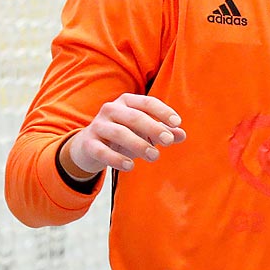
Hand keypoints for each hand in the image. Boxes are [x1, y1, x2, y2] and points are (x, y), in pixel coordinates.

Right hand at [62, 94, 185, 178]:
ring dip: (139, 144)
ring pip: (119, 133)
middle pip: (134, 116)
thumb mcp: (143, 132)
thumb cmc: (123, 136)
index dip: (162, 111)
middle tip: (168, 141)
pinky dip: (116, 159)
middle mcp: (111, 109)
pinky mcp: (88, 143)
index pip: (147, 102)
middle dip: (153, 128)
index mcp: (126, 102)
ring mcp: (98, 126)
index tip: (177, 123)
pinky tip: (130, 167)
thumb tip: (182, 134)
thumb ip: (163, 132)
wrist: (88, 147)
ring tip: (154, 156)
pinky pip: (102, 151)